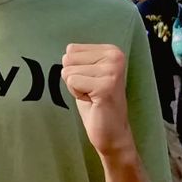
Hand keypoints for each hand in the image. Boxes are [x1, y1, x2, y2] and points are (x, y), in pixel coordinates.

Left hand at [61, 44, 134, 160]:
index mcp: (112, 50)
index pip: (71, 49)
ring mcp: (112, 71)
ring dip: (75, 87)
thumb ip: (78, 59)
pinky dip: (76, 94)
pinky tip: (92, 101)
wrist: (112, 131)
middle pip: (68, 58)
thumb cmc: (95, 101)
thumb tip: (65, 52)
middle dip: (74, 77)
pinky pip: (72, 81)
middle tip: (91, 90)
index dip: (75, 68)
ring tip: (92, 95)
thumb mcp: (87, 72)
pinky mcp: (105, 85)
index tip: (90, 82)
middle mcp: (115, 56)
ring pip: (68, 71)